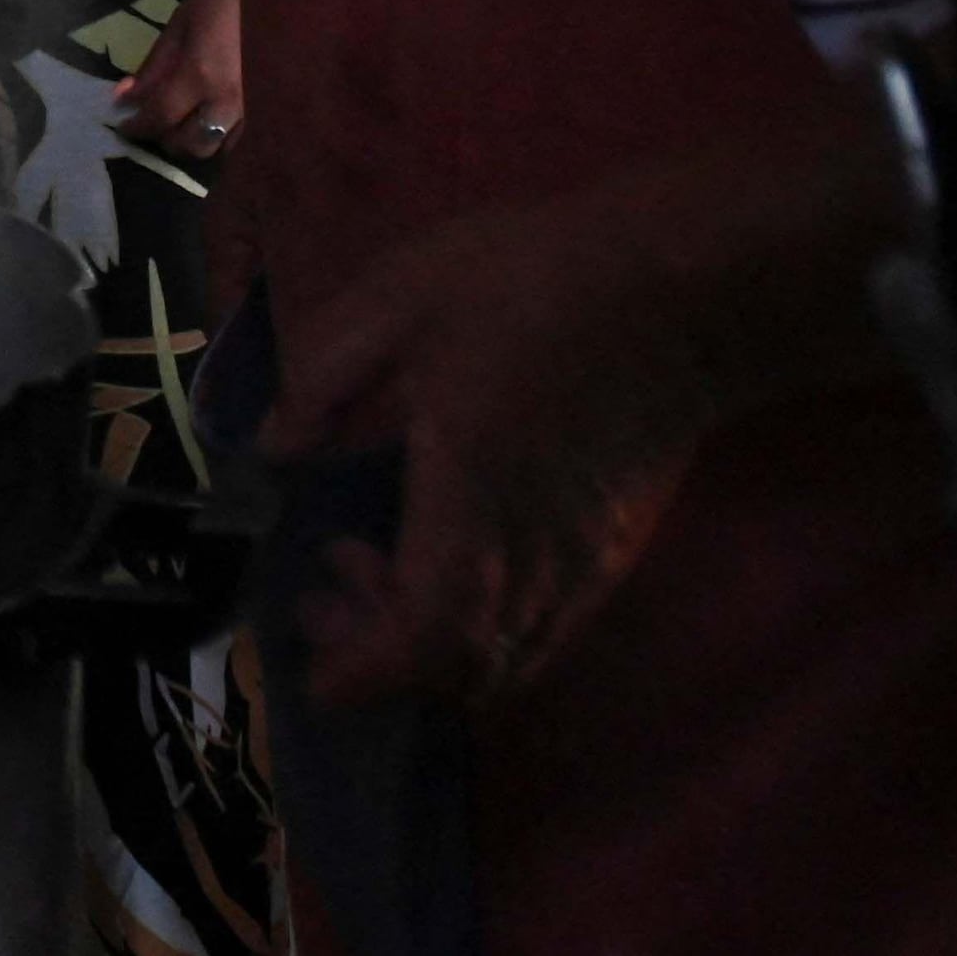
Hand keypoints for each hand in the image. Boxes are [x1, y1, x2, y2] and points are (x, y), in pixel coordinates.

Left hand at [108, 0, 243, 155]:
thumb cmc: (220, 1)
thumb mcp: (179, 26)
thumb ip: (153, 66)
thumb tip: (125, 98)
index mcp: (200, 75)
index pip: (160, 117)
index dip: (138, 127)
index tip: (124, 127)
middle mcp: (227, 101)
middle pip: (190, 144)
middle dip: (165, 138)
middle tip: (155, 121)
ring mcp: (253, 109)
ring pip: (218, 149)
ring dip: (194, 142)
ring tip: (184, 123)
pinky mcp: (270, 110)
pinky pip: (241, 139)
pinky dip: (221, 139)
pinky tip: (212, 121)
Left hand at [263, 186, 730, 707]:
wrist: (682, 287)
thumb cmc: (534, 282)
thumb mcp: (397, 298)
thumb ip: (322, 375)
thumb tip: (274, 445)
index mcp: (473, 505)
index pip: (423, 639)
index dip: (364, 673)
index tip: (313, 673)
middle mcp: (535, 562)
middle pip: (460, 672)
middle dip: (380, 660)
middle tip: (325, 585)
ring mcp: (584, 567)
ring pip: (507, 663)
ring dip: (432, 650)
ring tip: (376, 568)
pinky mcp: (613, 554)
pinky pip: (545, 634)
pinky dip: (484, 634)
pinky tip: (449, 563)